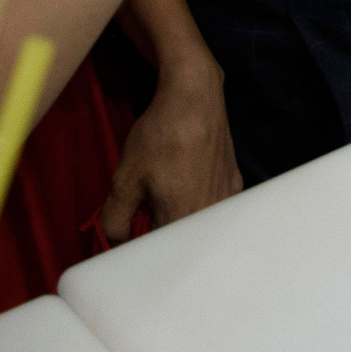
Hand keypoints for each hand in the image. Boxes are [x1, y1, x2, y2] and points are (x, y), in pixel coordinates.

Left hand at [100, 55, 241, 239]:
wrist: (194, 97)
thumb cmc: (160, 137)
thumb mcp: (125, 177)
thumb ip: (115, 217)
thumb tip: (118, 239)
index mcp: (183, 219)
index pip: (161, 254)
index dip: (143, 250)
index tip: (132, 239)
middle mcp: (211, 215)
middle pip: (185, 243)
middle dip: (163, 237)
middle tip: (146, 219)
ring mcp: (227, 199)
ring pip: (202, 226)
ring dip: (183, 222)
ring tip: (166, 200)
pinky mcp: (235, 182)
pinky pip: (216, 208)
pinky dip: (201, 207)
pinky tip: (188, 187)